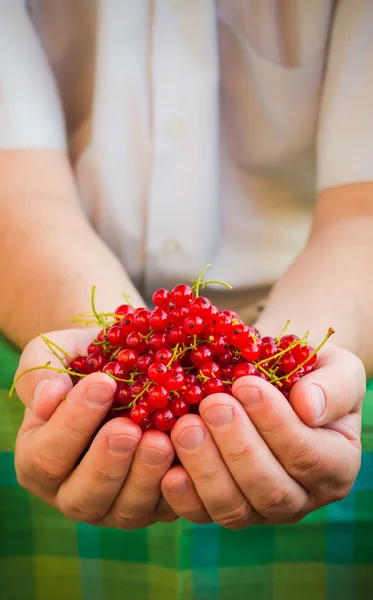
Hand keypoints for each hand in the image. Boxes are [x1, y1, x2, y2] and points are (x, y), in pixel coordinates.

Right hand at [14, 329, 177, 527]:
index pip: (45, 456)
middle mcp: (73, 492)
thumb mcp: (55, 353)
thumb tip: (48, 399)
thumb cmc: (84, 360)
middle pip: (83, 497)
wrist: (128, 367)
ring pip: (127, 510)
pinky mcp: (156, 506)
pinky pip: (168, 508)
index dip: (72, 424)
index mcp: (38, 459)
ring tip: (161, 440)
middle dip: (107, 463)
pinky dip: (181, 489)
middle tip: (129, 428)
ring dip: (145, 477)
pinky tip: (189, 460)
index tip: (102, 384)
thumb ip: (41, 373)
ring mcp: (116, 505)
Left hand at [161, 345, 364, 527]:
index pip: (308, 456)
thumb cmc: (308, 372)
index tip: (246, 385)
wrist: (276, 380)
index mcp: (336, 463)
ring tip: (184, 426)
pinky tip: (168, 467)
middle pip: (270, 489)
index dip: (276, 424)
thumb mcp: (336, 368)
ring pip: (234, 508)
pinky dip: (182, 495)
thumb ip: (334, 387)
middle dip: (237, 446)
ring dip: (206, 468)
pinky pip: (202, 513)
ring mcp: (259, 508)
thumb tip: (308, 408)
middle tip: (212, 404)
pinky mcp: (222, 507)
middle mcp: (301, 496)